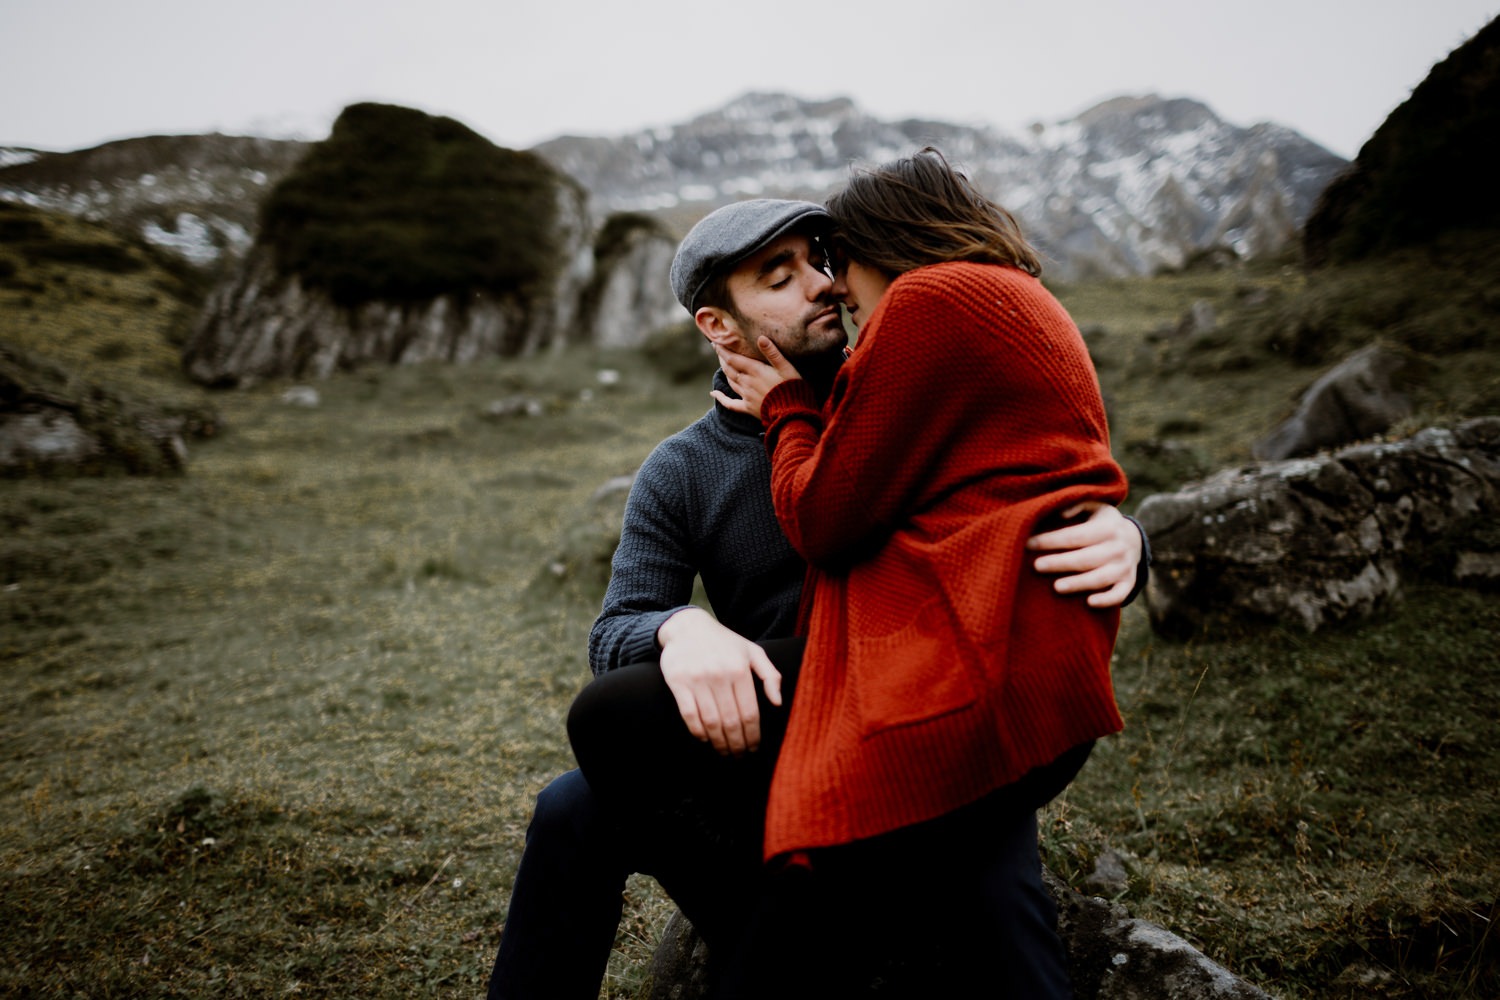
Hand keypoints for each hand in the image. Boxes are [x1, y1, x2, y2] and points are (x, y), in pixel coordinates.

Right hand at [656, 607, 781, 754]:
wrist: (687, 627)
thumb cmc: (724, 643)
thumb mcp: (752, 652)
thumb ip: (770, 675)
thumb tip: (778, 703)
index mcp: (740, 670)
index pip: (749, 713)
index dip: (753, 736)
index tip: (754, 748)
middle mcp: (719, 675)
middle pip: (731, 721)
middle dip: (737, 744)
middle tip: (739, 756)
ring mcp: (697, 679)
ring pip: (710, 722)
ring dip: (719, 742)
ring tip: (724, 752)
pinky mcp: (678, 682)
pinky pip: (689, 714)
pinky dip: (697, 731)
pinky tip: (705, 739)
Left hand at [710, 337, 800, 420]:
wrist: (792, 413)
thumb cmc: (791, 387)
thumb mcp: (786, 367)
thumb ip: (772, 352)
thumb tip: (760, 338)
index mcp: (755, 371)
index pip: (733, 358)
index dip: (723, 350)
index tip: (716, 342)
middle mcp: (747, 382)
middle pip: (729, 368)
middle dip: (722, 358)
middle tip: (717, 349)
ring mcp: (746, 396)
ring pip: (730, 381)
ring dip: (724, 371)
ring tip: (722, 363)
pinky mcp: (748, 408)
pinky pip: (730, 404)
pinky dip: (721, 398)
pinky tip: (713, 393)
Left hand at [1027, 502, 1141, 607]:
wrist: (1134, 539)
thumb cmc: (1102, 522)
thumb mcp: (1095, 506)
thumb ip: (1078, 504)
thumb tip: (1062, 514)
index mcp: (1108, 528)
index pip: (1075, 536)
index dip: (1051, 540)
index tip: (1029, 544)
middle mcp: (1118, 547)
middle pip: (1086, 558)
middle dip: (1060, 563)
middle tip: (1037, 566)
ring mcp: (1124, 567)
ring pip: (1100, 578)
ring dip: (1078, 584)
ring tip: (1056, 587)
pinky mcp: (1128, 582)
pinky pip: (1120, 594)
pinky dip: (1107, 600)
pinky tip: (1089, 603)